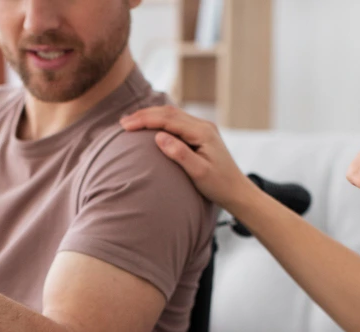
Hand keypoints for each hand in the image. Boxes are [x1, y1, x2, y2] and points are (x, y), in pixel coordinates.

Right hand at [120, 106, 252, 211]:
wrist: (236, 191)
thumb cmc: (219, 185)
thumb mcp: (199, 172)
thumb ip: (180, 154)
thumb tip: (159, 137)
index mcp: (202, 132)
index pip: (168, 120)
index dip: (145, 120)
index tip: (126, 126)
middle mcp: (203, 126)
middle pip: (169, 112)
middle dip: (144, 115)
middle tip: (123, 122)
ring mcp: (202, 129)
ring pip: (172, 115)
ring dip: (151, 116)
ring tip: (131, 122)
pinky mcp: (200, 135)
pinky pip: (177, 122)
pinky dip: (160, 121)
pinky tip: (149, 126)